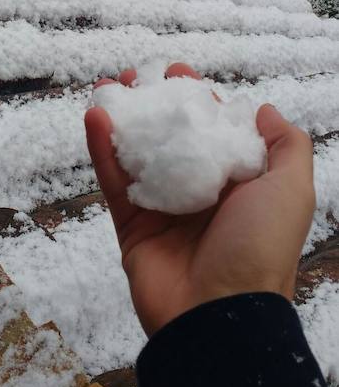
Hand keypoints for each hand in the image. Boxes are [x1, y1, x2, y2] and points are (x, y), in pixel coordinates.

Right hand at [85, 63, 314, 336]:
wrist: (219, 313)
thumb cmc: (261, 248)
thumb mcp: (291, 189)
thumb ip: (285, 145)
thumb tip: (263, 108)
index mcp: (237, 183)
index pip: (213, 130)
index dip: (197, 99)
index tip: (179, 73)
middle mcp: (200, 192)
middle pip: (172, 136)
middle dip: (155, 103)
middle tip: (139, 75)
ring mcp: (163, 208)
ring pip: (138, 153)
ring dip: (123, 117)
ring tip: (111, 85)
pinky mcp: (132, 225)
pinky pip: (113, 180)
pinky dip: (101, 148)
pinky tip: (94, 115)